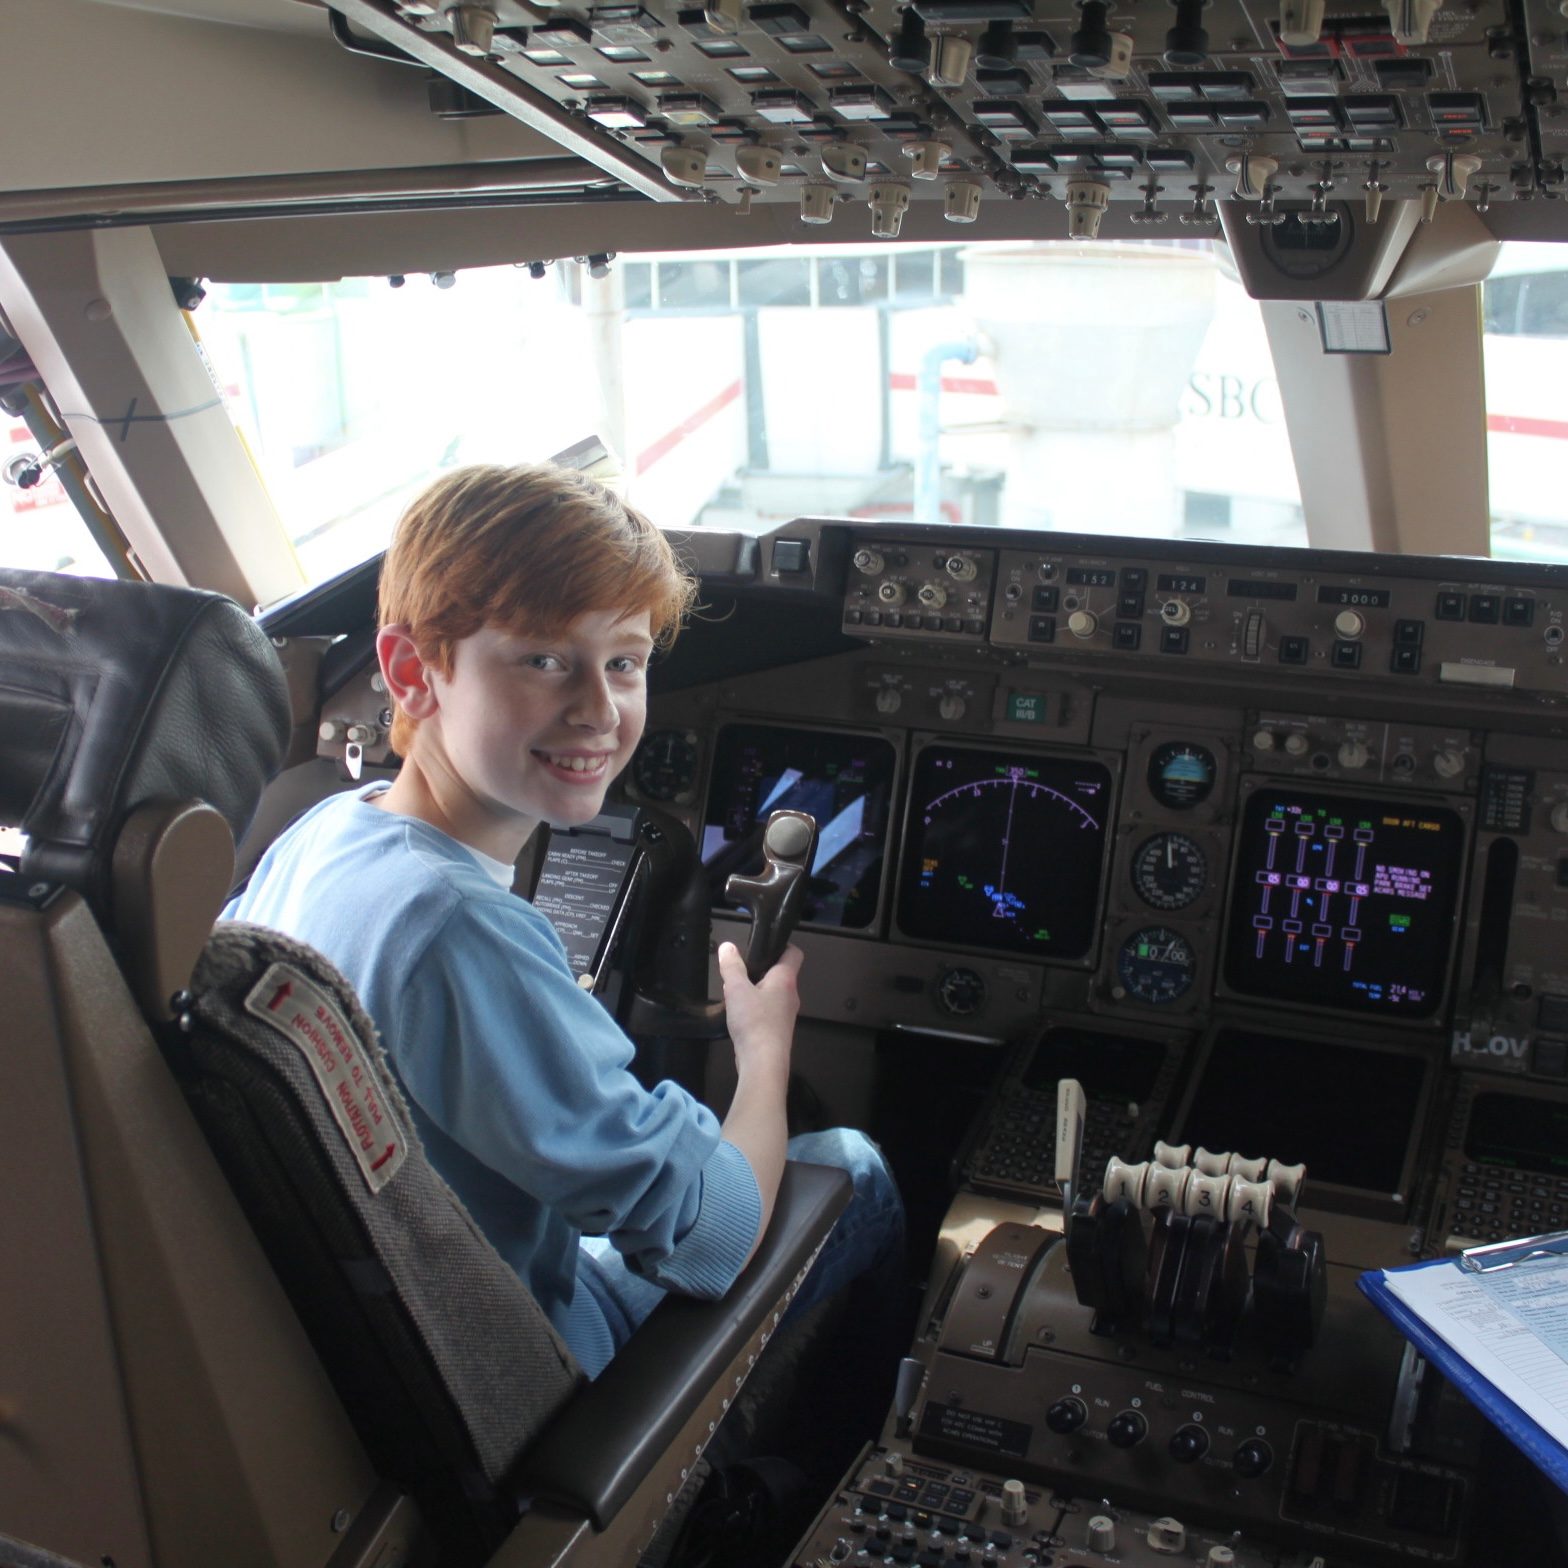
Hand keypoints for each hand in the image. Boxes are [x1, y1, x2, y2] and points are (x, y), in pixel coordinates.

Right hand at [718, 940, 800, 1083]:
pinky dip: (755, 1008)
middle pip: (780, 974)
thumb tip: (727, 946)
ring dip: (755, 990)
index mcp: (786, 980)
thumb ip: (732, 966)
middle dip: (761, 970)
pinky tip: (738, 1014)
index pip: (794, 953)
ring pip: (772, 994)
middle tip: (740, 969)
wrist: (763, 1063)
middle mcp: (791, 995)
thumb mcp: (736, 989)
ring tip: (735, 991)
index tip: (763, 946)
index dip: (781, 945)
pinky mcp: (777, 1031)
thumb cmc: (754, 1021)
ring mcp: (786, 1015)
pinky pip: (767, 1011)